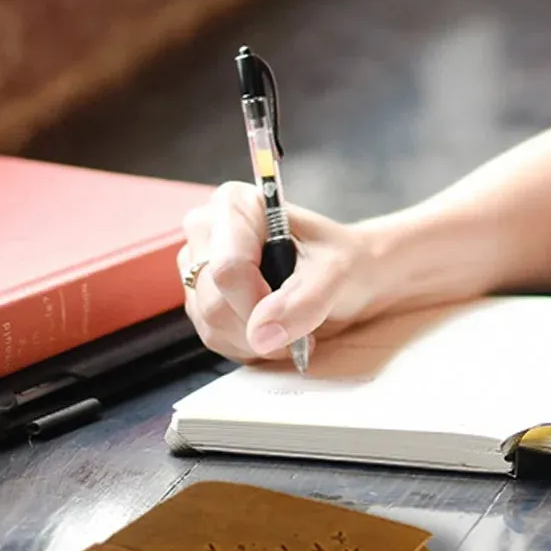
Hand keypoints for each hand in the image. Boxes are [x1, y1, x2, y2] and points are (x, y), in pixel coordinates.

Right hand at [178, 183, 382, 364]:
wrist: (353, 276)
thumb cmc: (345, 261)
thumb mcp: (337, 273)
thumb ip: (303, 301)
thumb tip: (261, 334)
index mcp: (235, 205)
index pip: (228, 268)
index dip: (258, 302)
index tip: (293, 310)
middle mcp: (207, 230)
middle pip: (214, 301)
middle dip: (261, 326)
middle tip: (300, 321)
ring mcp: (198, 266)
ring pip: (211, 325)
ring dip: (257, 340)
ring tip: (291, 323)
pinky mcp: (200, 299)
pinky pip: (214, 337)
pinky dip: (249, 345)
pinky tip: (273, 329)